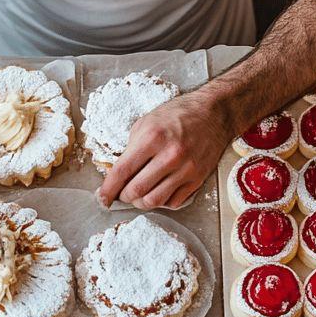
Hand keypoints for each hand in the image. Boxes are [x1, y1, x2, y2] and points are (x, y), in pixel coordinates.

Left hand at [98, 92, 230, 209]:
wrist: (213, 113)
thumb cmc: (178, 115)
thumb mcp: (147, 122)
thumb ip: (131, 148)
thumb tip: (118, 174)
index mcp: (152, 138)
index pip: (122, 171)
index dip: (108, 189)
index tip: (102, 197)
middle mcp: (170, 155)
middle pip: (136, 191)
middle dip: (123, 196)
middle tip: (121, 193)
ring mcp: (186, 169)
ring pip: (154, 201)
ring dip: (140, 202)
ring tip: (138, 194)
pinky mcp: (197, 179)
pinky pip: (173, 202)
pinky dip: (161, 201)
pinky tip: (158, 191)